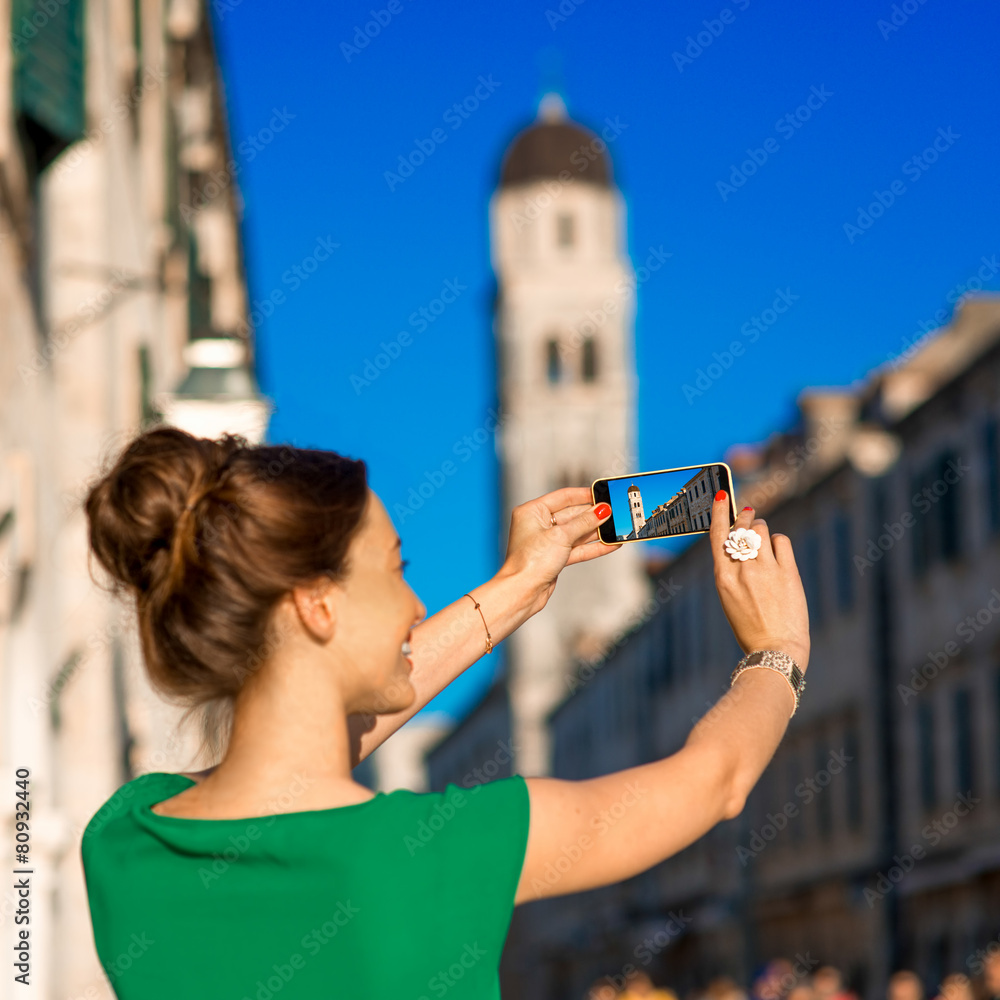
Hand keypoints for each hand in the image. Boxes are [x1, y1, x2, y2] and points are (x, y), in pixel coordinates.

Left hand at [501, 487, 618, 612]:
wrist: (522, 592)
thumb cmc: (529, 562)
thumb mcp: (561, 536)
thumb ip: (584, 522)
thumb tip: (601, 510)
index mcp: (532, 512)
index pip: (563, 497)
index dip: (584, 495)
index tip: (602, 494)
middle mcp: (538, 525)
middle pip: (572, 515)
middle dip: (593, 515)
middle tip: (613, 512)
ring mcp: (547, 542)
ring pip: (577, 533)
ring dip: (596, 531)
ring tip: (616, 527)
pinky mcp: (555, 558)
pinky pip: (577, 548)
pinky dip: (593, 547)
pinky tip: (610, 544)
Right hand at [709, 492, 809, 670]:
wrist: (776, 650)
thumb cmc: (751, 627)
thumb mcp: (730, 598)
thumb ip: (732, 570)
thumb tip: (741, 541)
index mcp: (722, 578)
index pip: (717, 535)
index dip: (719, 512)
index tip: (722, 497)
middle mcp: (742, 570)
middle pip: (741, 528)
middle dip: (744, 519)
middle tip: (748, 517)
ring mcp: (765, 570)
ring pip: (761, 530)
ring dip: (761, 529)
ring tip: (763, 540)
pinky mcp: (787, 572)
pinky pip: (781, 541)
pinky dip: (778, 543)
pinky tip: (778, 553)